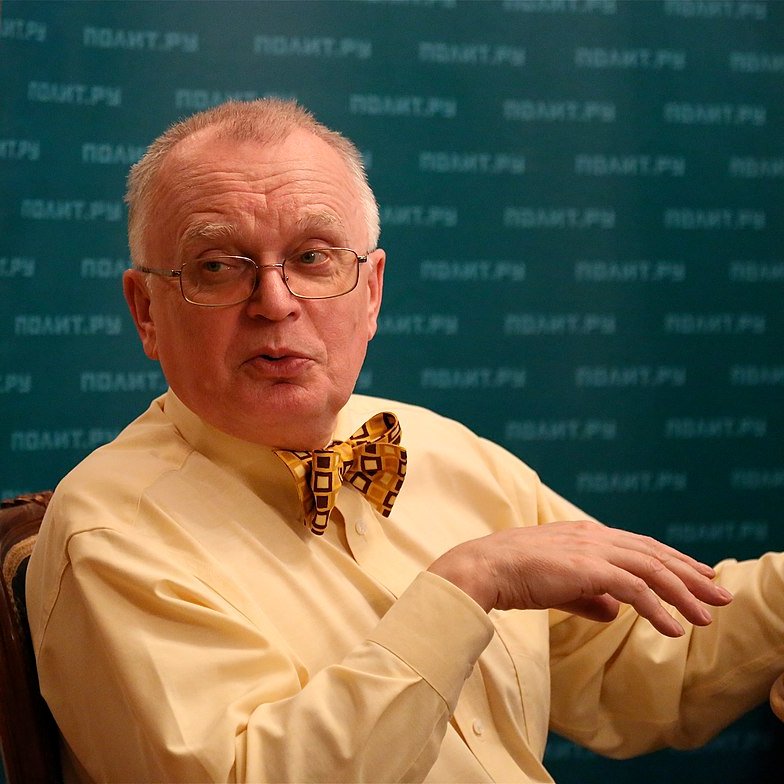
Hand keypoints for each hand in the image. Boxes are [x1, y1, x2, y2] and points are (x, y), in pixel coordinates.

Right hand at [428, 520, 732, 636]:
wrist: (484, 567)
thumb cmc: (514, 575)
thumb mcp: (558, 585)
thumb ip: (588, 596)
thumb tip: (613, 611)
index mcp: (587, 534)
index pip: (640, 546)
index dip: (673, 560)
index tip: (698, 575)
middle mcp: (595, 536)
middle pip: (654, 554)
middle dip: (691, 575)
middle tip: (721, 594)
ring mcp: (593, 550)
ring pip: (652, 569)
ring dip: (684, 593)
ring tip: (707, 616)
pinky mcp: (588, 568)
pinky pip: (635, 589)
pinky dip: (659, 608)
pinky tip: (675, 628)